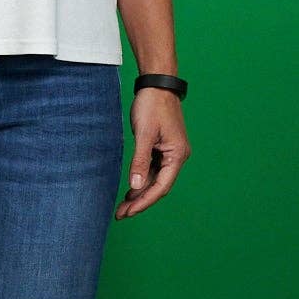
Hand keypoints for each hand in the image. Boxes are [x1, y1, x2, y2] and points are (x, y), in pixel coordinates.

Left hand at [116, 89, 189, 217]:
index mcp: (177, 155)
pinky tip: (130, 189)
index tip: (128, 212)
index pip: (161, 187)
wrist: (157, 84)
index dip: (144, 201)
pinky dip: (142, 180)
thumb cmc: (152, 105)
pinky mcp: (163, 148)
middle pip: (159, 186)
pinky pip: (153, 170)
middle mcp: (177, 156)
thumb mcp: (143, 134)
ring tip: (123, 205)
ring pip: (155, 180)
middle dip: (140, 201)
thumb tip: (135, 186)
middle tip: (121, 214)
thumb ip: (140, 162)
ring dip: (140, 192)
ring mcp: (170, 153)